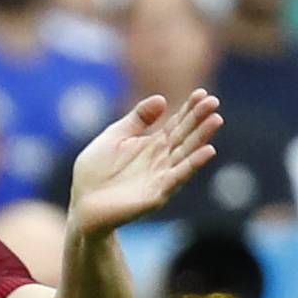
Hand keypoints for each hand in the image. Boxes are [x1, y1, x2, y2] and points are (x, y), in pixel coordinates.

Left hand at [68, 90, 223, 236]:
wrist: (81, 205)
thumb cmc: (95, 171)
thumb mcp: (114, 137)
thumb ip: (136, 119)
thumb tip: (161, 99)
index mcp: (153, 144)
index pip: (176, 123)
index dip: (189, 108)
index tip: (201, 93)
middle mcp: (162, 159)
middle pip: (185, 135)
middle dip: (200, 119)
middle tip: (214, 101)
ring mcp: (161, 176)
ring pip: (186, 154)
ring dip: (202, 138)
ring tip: (216, 120)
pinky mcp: (157, 194)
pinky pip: (177, 178)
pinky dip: (192, 165)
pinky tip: (208, 151)